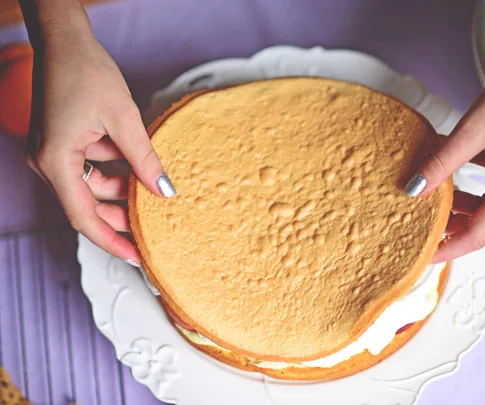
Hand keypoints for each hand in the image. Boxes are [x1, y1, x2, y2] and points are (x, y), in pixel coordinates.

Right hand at [26, 29, 174, 262]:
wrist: (65, 41)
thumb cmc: (84, 71)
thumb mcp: (124, 118)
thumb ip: (145, 159)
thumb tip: (165, 191)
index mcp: (56, 161)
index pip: (83, 217)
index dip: (111, 241)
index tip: (135, 256)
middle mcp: (49, 162)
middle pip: (88, 204)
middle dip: (121, 215)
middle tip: (153, 227)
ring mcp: (55, 153)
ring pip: (92, 186)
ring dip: (122, 188)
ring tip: (152, 189)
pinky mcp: (64, 143)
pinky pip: (91, 168)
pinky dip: (115, 169)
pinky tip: (138, 167)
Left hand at [405, 57, 484, 262]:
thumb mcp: (473, 128)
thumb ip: (442, 162)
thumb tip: (416, 188)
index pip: (479, 234)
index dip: (450, 247)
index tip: (426, 254)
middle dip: (455, 234)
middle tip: (425, 229)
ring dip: (465, 215)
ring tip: (435, 203)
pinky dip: (476, 198)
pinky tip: (455, 183)